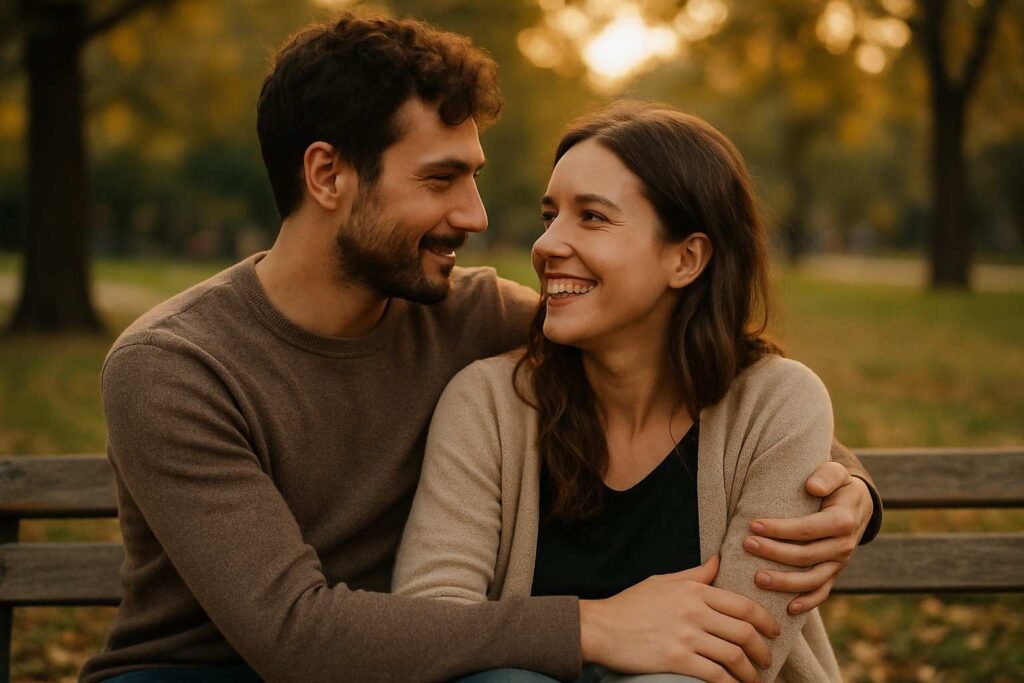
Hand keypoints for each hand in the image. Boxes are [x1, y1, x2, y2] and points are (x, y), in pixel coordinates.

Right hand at [580, 555, 780, 682]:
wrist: (600, 627)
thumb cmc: (630, 604)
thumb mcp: (664, 581)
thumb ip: (696, 574)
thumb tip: (718, 560)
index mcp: (694, 590)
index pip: (742, 605)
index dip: (765, 621)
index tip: (773, 632)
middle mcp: (694, 611)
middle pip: (744, 631)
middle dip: (762, 649)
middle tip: (767, 658)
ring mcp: (686, 637)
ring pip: (734, 656)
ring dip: (750, 672)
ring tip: (754, 678)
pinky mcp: (677, 660)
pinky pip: (715, 675)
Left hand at [742, 461, 873, 613]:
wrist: (857, 505)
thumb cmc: (837, 486)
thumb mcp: (837, 473)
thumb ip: (827, 475)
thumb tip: (812, 487)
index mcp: (843, 520)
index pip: (807, 529)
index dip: (780, 529)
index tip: (754, 525)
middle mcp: (844, 545)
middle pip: (806, 555)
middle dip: (773, 552)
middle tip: (746, 545)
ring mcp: (840, 562)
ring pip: (812, 579)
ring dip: (784, 582)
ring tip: (757, 578)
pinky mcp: (835, 573)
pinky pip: (823, 592)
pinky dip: (808, 602)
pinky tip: (788, 608)